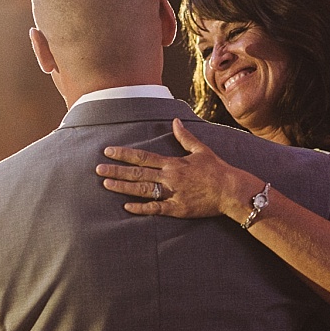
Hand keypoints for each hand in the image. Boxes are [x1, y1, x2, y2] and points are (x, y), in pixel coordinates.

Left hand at [97, 118, 252, 217]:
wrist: (231, 190)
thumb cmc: (217, 170)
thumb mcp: (201, 150)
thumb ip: (185, 137)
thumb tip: (175, 121)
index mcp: (173, 163)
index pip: (143, 157)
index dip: (124, 154)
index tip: (108, 151)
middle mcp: (170, 177)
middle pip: (138, 173)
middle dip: (116, 170)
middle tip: (98, 169)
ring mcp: (173, 194)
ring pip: (142, 190)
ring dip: (123, 187)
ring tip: (106, 184)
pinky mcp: (178, 209)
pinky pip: (156, 208)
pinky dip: (141, 208)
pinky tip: (127, 206)